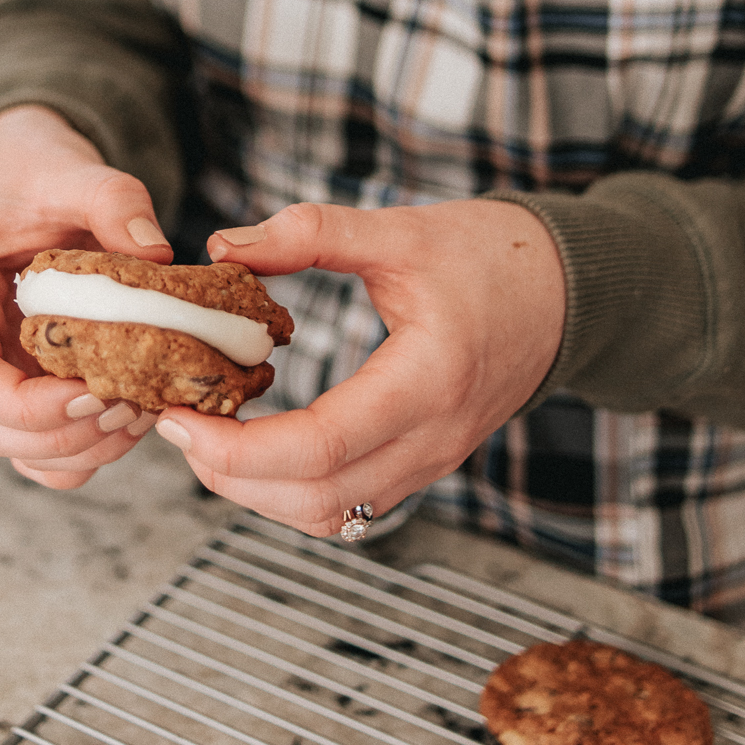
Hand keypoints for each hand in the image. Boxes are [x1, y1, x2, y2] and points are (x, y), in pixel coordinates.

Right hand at [0, 105, 172, 488]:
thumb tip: (156, 253)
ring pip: (17, 449)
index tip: (89, 392)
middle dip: (60, 433)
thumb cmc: (36, 171)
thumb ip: (112, 199)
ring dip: (80, 448)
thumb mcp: (73, 169)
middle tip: (129, 406)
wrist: (31, 174)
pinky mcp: (27, 385)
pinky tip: (135, 413)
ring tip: (141, 410)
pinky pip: (46, 446)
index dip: (22, 403)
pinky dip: (89, 449)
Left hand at [151, 199, 565, 535]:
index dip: (235, 446)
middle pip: (313, 499)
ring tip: (206, 436)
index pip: (318, 449)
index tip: (179, 414)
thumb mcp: (400, 230)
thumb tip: (223, 247)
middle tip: (178, 424)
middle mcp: (433, 438)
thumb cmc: (491, 256)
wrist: (566, 293)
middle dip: (230, 475)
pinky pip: (347, 506)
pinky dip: (290, 491)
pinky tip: (256, 445)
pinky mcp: (424, 465)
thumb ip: (312, 233)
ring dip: (256, 491)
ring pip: (327, 514)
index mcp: (428, 380)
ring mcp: (433, 462)